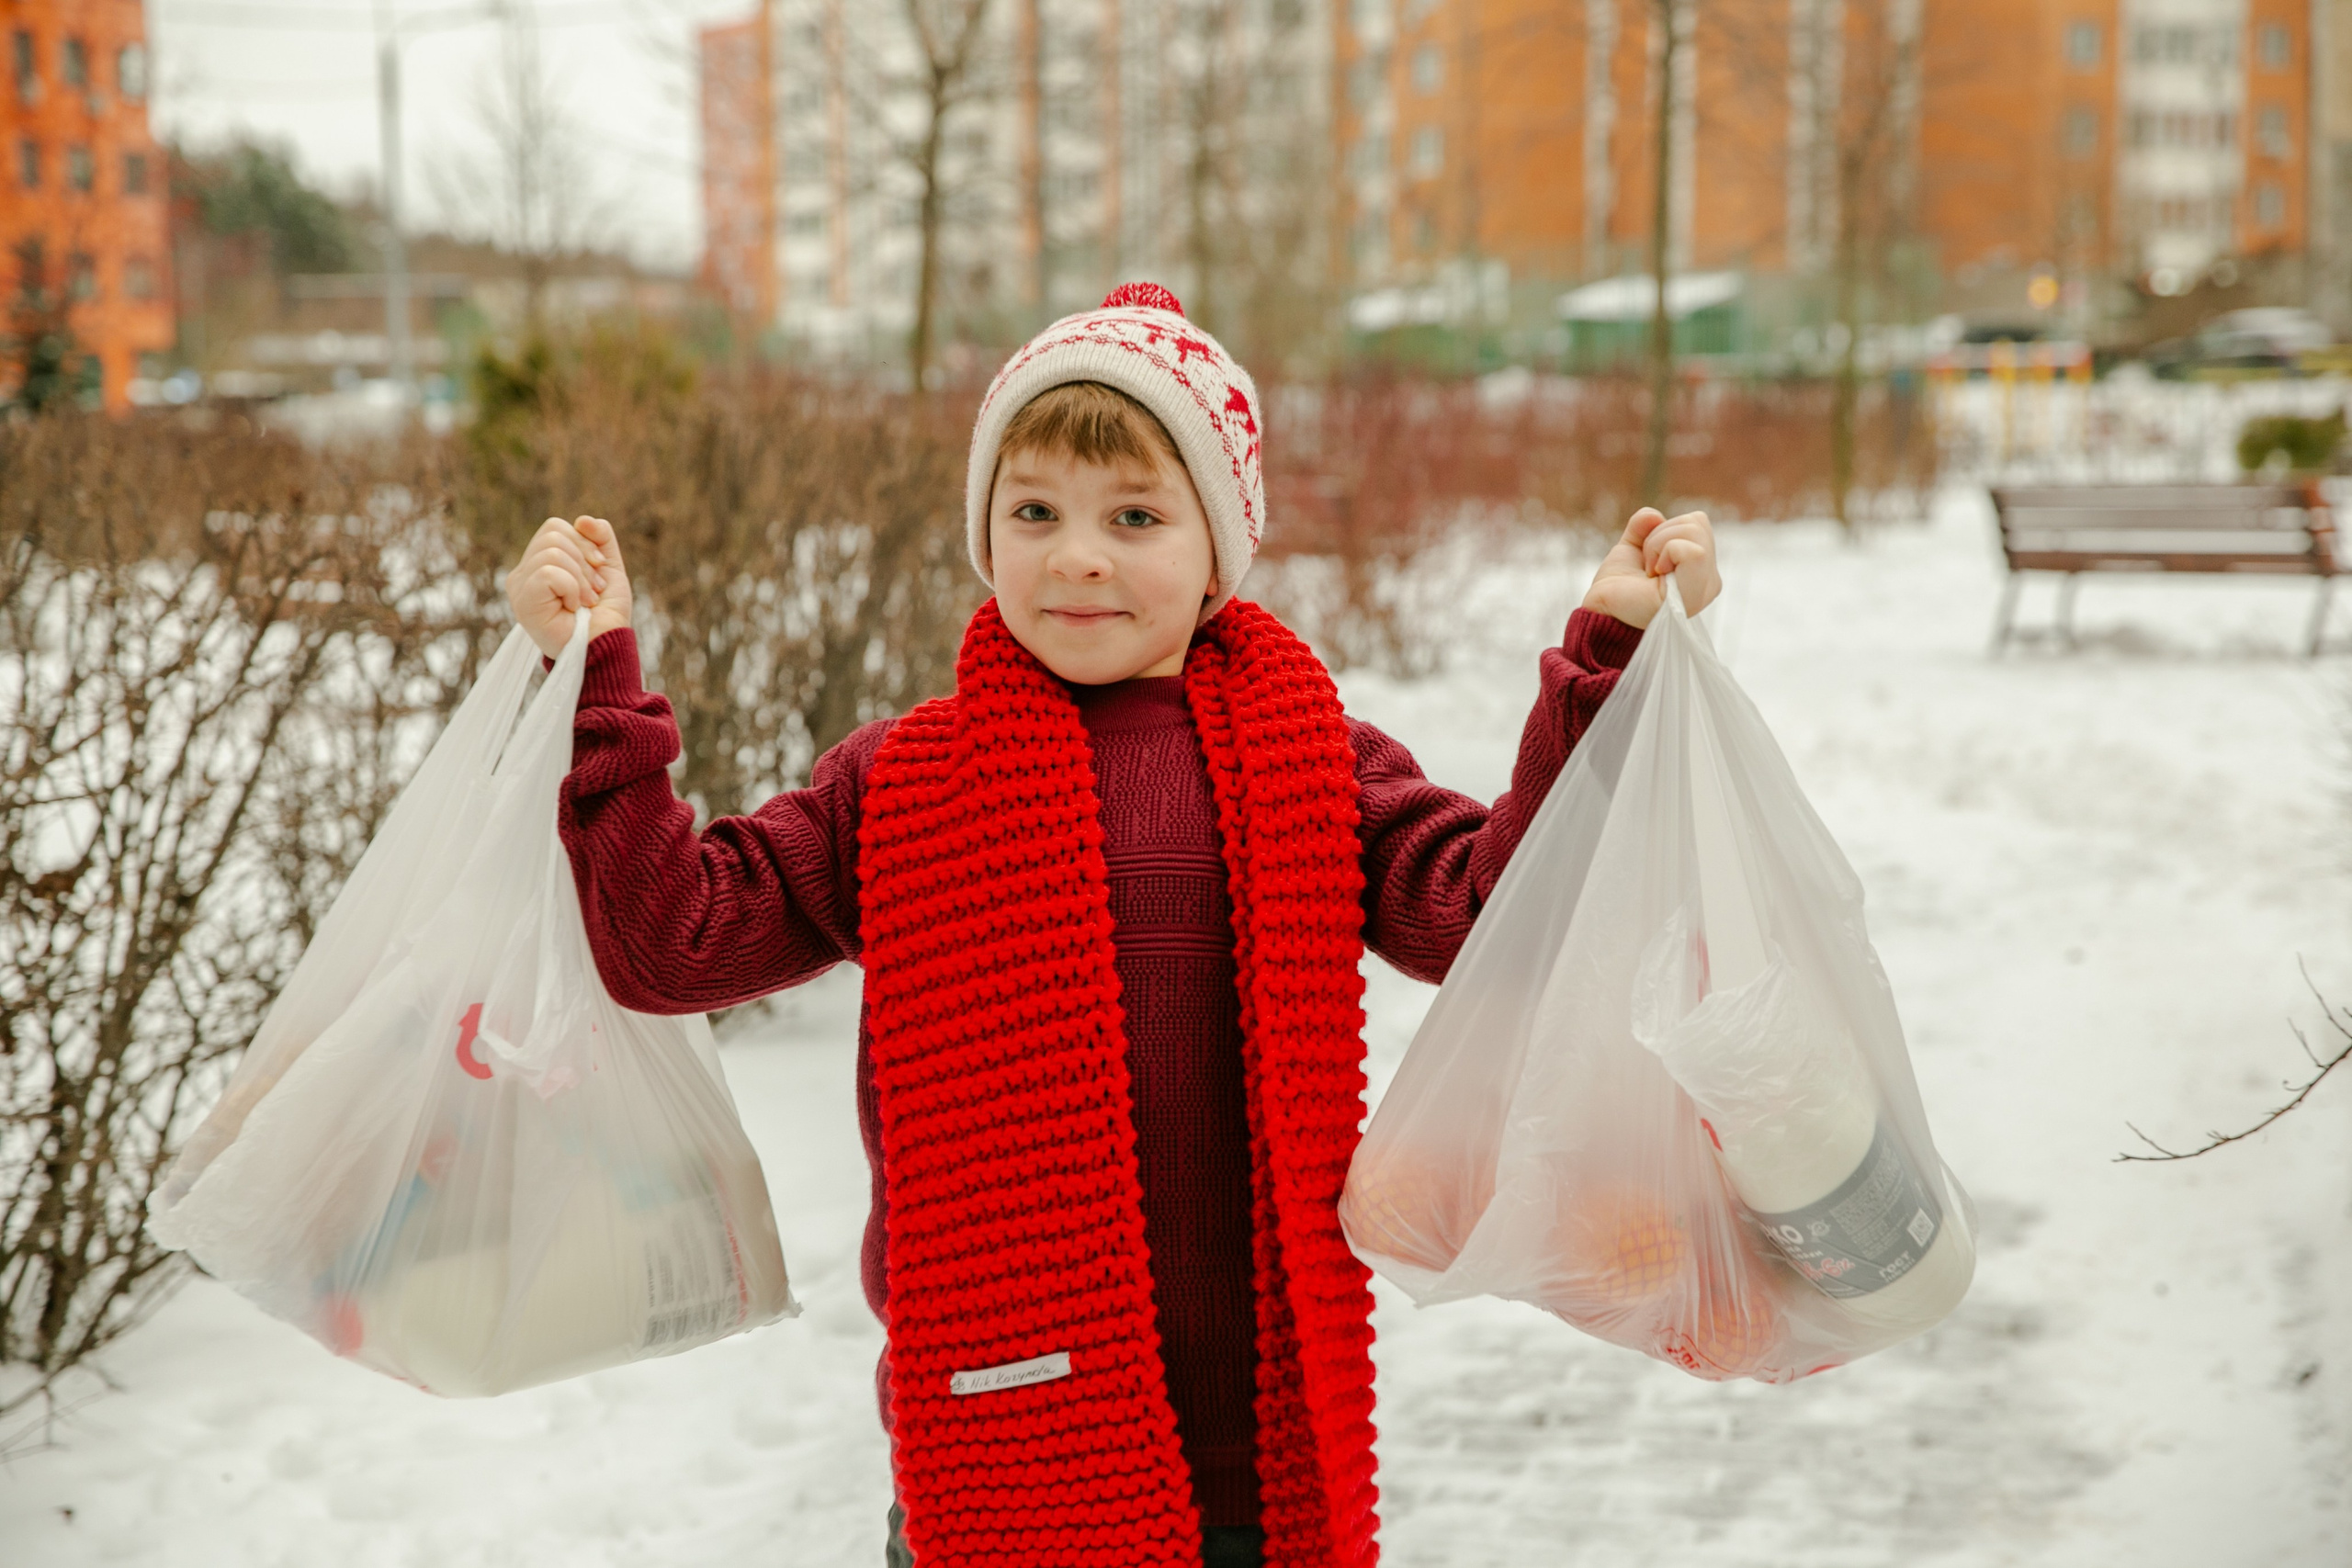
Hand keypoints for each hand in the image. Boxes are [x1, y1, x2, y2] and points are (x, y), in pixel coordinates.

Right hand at [505, 515, 632, 658]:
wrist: (606, 647)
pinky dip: (572, 587)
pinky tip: (573, 608)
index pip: (555, 527)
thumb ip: (600, 539)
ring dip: (581, 578)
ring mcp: (520, 586)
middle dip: (585, 560)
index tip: (600, 570)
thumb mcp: (608, 569)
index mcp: (539, 563)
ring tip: (585, 602)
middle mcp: (524, 572)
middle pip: (553, 533)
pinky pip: (550, 571)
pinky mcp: (523, 599)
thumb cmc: (604, 615)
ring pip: (552, 551)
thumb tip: (583, 520)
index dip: (584, 543)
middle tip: (594, 591)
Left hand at [1582, 507, 1720, 629]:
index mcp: (1699, 568)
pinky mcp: (1698, 591)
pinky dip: (1664, 553)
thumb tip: (1654, 515)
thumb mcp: (1632, 547)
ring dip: (1658, 544)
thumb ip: (1644, 526)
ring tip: (1650, 571)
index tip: (1650, 558)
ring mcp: (1706, 586)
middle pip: (1698, 522)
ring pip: (1694, 530)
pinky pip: (1691, 549)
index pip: (1697, 522)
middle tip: (1648, 566)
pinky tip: (1654, 575)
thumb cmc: (1618, 588)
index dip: (1666, 529)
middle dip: (1660, 535)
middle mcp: (1709, 578)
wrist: (1603, 612)